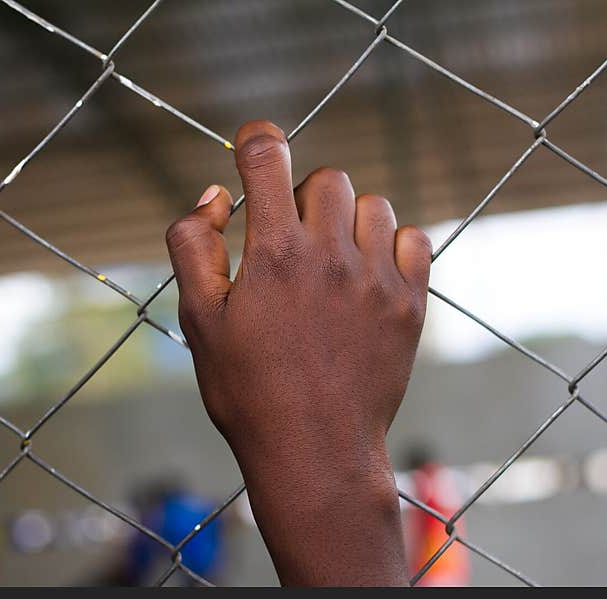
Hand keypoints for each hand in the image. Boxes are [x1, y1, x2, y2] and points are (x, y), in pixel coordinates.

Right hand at [165, 120, 431, 585]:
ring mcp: (378, 280)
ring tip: (328, 263)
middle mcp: (331, 257)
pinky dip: (389, 245)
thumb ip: (193, 245)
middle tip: (286, 242)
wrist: (314, 451)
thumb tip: (215, 195)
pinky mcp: (410, 304)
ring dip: (345, 220)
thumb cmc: (247, 390)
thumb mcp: (198, 320)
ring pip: (371, 204)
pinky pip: (413, 239)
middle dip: (300, 196)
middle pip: (324, 178)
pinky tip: (366, 276)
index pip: (267, 156)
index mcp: (273, 255)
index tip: (253, 146)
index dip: (256, 139)